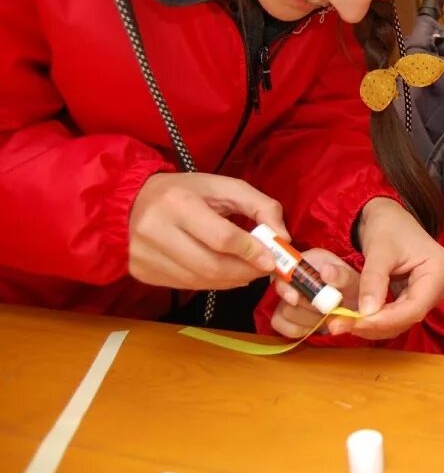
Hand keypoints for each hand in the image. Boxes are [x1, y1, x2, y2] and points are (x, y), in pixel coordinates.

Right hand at [128, 173, 287, 289]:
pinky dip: (212, 283)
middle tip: (263, 270)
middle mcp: (155, 230)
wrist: (132, 201)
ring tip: (247, 271)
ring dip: (231, 280)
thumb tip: (283, 238)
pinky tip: (224, 274)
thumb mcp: (225, 187)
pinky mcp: (141, 272)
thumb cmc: (187, 191)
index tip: (272, 260)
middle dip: (245, 271)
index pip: (221, 237)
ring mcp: (145, 255)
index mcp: (177, 202)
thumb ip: (260, 206)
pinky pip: (186, 285)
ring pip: (199, 280)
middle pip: (211, 265)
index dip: (251, 251)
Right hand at [270, 248, 360, 337]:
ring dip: (308, 319)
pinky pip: (281, 325)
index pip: (283, 270)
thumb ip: (341, 276)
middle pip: (285, 295)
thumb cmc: (353, 289)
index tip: (294, 299)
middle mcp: (292, 276)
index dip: (285, 286)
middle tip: (329, 309)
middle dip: (310, 307)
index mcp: (307, 261)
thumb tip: (325, 272)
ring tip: (326, 316)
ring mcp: (286, 296)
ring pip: (284, 312)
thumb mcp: (353, 281)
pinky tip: (314, 325)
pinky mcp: (285, 315)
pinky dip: (299, 329)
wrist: (356, 307)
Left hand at [350, 197, 443, 339]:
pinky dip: (375, 319)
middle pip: (408, 316)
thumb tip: (366, 313)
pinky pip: (397, 315)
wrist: (389, 217)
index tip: (356, 322)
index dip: (386, 320)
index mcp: (440, 270)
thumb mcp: (379, 250)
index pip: (415, 306)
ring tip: (341, 323)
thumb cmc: (388, 226)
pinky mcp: (416, 297)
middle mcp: (441, 286)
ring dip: (372, 326)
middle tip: (340, 325)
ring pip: (401, 320)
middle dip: (374, 324)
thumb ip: (373, 280)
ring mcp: (430, 294)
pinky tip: (353, 319)